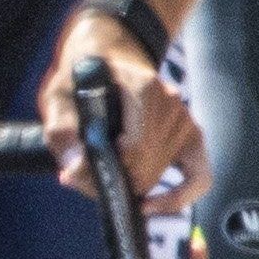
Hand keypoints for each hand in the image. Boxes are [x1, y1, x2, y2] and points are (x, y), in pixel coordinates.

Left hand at [49, 9, 201, 213]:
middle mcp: (171, 104)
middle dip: (113, 181)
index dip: (105, 169)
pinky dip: (178, 197)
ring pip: (160, 173)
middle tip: (83, 179)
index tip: (79, 172)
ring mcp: (184, 120)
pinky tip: (152, 205)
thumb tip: (74, 169)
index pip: (133, 148)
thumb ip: (62, 130)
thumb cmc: (83, 77)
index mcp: (142, 88)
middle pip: (146, 166)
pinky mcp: (192, 136)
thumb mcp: (59, 94)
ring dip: (132, 185)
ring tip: (103, 179)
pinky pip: (199, 177)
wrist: (110, 53)